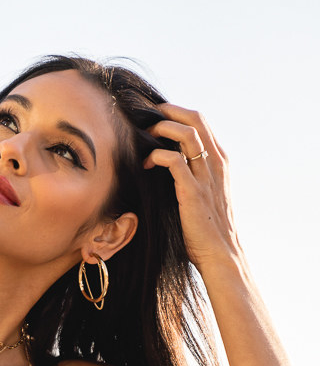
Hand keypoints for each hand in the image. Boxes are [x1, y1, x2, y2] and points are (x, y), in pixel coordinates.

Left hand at [144, 103, 239, 272]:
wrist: (220, 254)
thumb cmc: (207, 228)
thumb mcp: (205, 194)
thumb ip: (194, 175)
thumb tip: (168, 163)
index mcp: (219, 162)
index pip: (201, 122)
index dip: (178, 112)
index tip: (156, 115)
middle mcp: (216, 164)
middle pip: (196, 120)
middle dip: (169, 111)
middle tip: (146, 116)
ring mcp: (206, 177)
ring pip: (187, 135)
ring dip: (162, 129)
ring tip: (144, 136)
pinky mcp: (192, 192)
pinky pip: (174, 161)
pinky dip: (157, 156)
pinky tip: (146, 163)